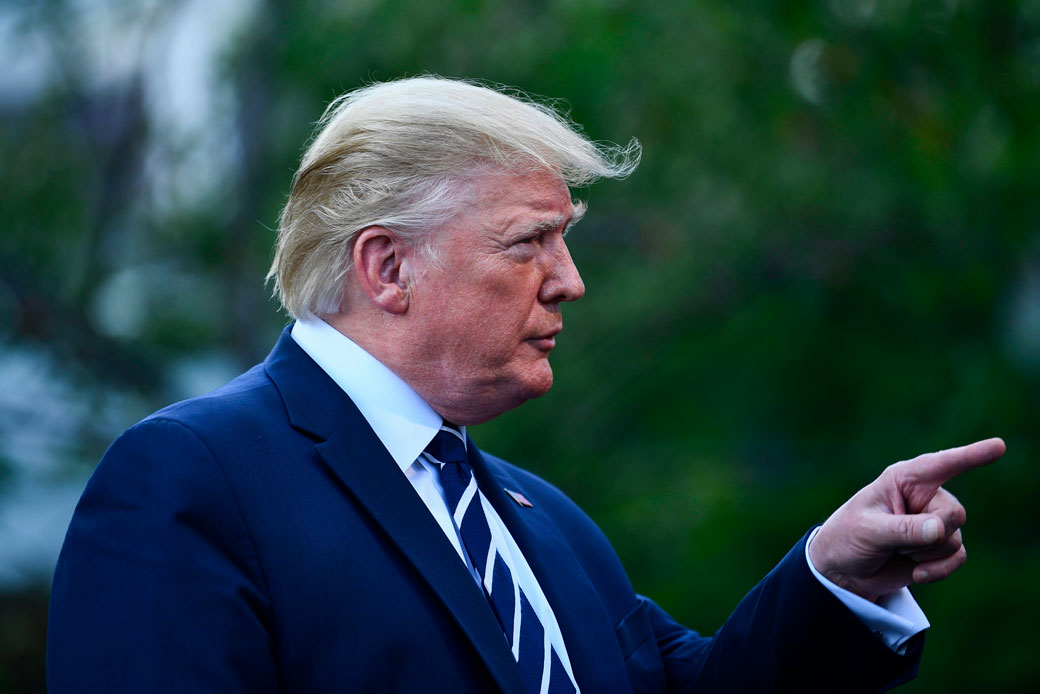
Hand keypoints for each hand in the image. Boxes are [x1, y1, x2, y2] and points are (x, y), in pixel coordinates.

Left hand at [809, 438, 1004, 601]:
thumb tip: (941, 529)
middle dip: (928, 535)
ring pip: (954, 539)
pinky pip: (957, 557)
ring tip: (895, 550)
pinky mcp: (940, 546)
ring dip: (924, 553)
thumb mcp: (869, 531)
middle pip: (955, 514)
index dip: (972, 455)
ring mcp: (935, 521)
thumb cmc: (849, 538)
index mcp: (904, 479)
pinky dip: (938, 569)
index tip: (999, 446)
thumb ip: (904, 529)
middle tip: (893, 540)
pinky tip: (915, 572)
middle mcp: (925, 496)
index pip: (942, 465)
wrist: (845, 569)